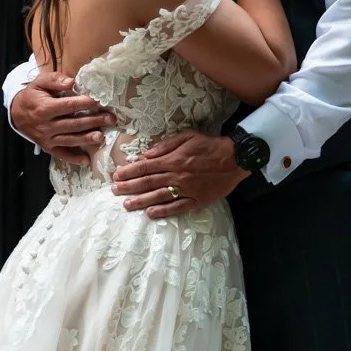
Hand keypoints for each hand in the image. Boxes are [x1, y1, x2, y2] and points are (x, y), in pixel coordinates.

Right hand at [10, 72, 115, 164]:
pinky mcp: (48, 147)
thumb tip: (71, 82)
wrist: (15, 114)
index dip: (85, 104)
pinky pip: (62, 154)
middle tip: (110, 119)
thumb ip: (54, 80)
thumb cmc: (32, 96)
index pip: (69, 106)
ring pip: (70, 140)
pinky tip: (86, 160)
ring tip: (101, 137)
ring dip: (87, 139)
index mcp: (45, 108)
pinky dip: (74, 158)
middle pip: (73, 124)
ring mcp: (47, 138)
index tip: (100, 102)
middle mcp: (46, 125)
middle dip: (93, 121)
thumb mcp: (39, 82)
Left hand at [112, 130, 248, 215]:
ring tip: (126, 205)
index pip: (145, 167)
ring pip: (159, 197)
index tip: (117, 176)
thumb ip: (166, 145)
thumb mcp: (188, 136)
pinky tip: (150, 213)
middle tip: (114, 191)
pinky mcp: (196, 200)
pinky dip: (163, 211)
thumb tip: (147, 155)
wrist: (235, 158)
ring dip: (140, 201)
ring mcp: (186, 189)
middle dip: (129, 187)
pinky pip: (177, 207)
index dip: (129, 172)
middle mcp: (177, 176)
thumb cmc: (210, 145)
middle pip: (147, 183)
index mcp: (173, 160)